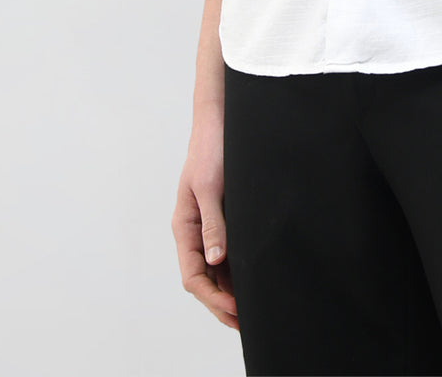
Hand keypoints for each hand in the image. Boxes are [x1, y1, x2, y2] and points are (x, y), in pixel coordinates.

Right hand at [172, 108, 238, 329]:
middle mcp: (196, 230)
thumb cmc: (213, 147)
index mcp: (185, 225)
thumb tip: (215, 260)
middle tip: (247, 323)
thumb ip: (213, 222)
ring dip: (232, 289)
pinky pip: (230, 250)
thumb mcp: (211, 186)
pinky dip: (239, 269)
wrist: (222, 118)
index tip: (236, 309)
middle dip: (223, 302)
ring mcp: (211, 224)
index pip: (194, 275)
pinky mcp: (227, 215)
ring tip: (254, 310)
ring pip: (218, 268)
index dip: (213, 297)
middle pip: (205, 278)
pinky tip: (257, 279)